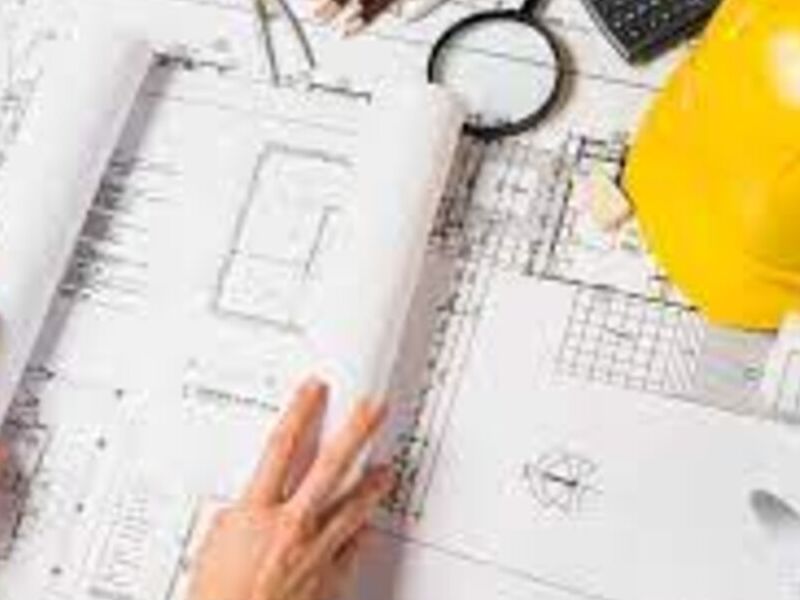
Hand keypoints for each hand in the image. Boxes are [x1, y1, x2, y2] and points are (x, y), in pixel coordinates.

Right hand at [188, 377, 391, 599]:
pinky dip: (361, 533)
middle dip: (356, 430)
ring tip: (386, 469)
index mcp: (257, 512)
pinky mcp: (332, 578)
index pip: (282, 446)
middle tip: (373, 408)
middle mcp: (292, 525)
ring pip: (353, 505)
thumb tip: (256, 501)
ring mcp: (317, 551)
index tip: (315, 390)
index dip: (301, 411)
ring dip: (372, 483)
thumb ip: (241, 513)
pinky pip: (353, 547)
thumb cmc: (218, 599)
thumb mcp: (215, 544)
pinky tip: (370, 524)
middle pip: (330, 464)